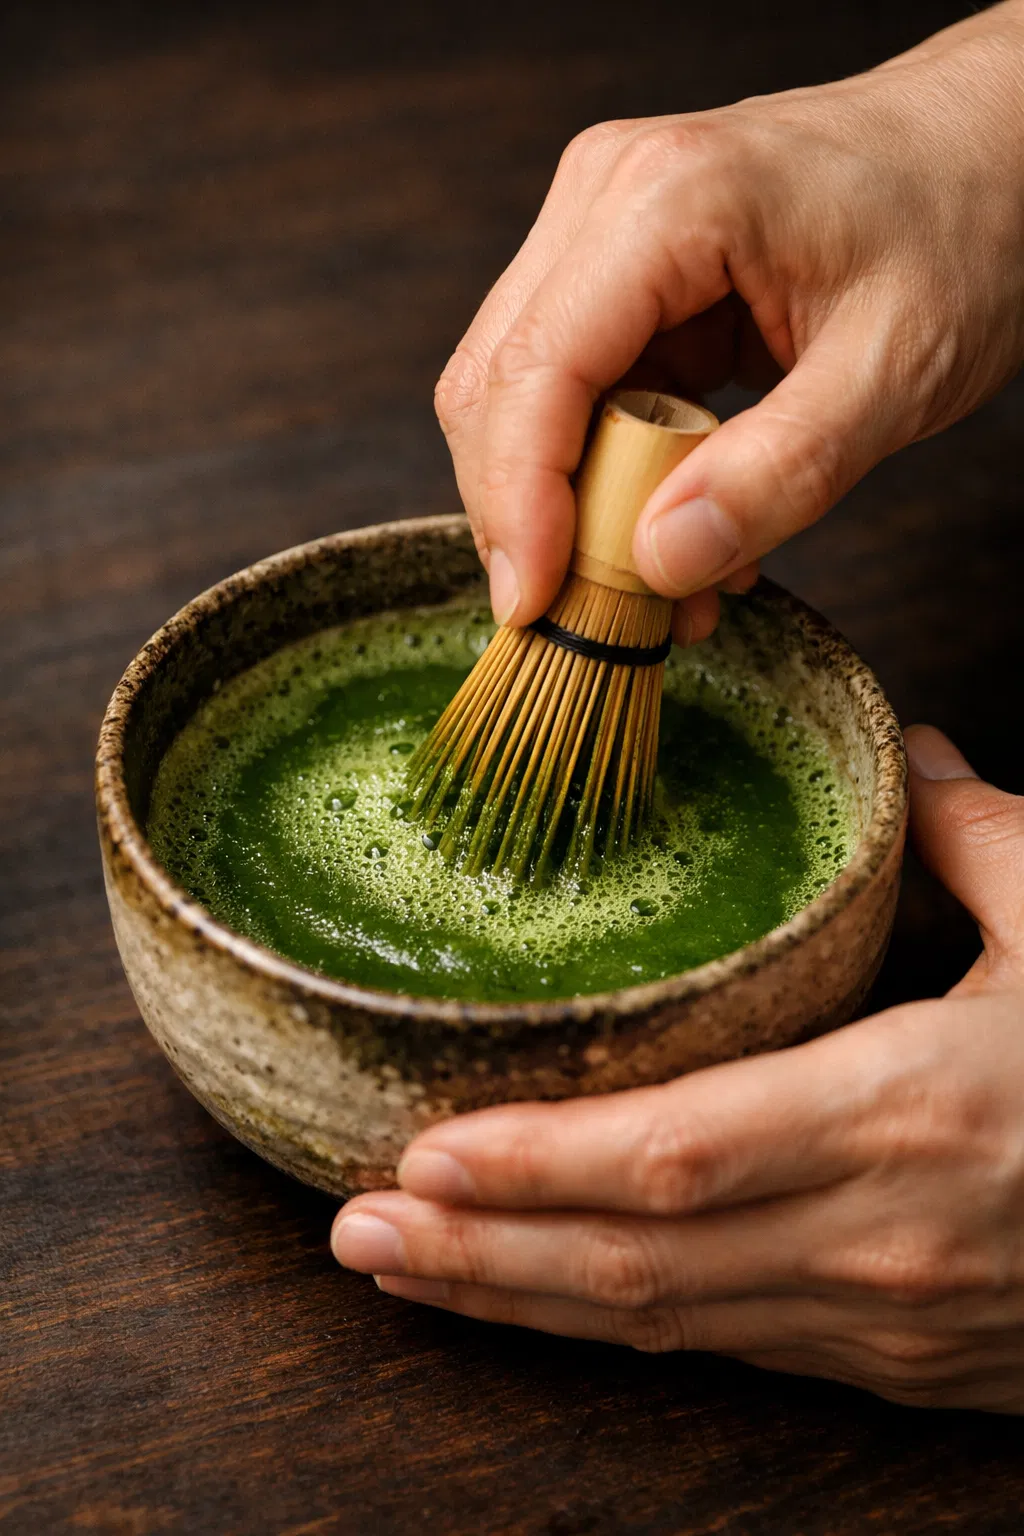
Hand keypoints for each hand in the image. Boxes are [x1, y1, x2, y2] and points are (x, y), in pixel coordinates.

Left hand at [333, 727, 1023, 1412]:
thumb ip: (983, 838)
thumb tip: (921, 756)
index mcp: (906, 1108)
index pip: (679, 1150)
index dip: (540, 1164)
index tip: (425, 1149)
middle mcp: (870, 1234)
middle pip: (638, 1257)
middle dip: (482, 1251)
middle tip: (355, 1227)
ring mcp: (877, 1318)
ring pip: (664, 1318)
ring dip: (521, 1302)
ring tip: (399, 1272)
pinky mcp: (893, 1361)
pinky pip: (725, 1343)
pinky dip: (615, 1322)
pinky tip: (541, 1297)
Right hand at [435, 3, 1023, 644]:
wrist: (991, 153)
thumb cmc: (962, 228)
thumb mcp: (897, 369)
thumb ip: (782, 474)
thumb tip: (659, 562)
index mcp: (669, 198)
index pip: (535, 370)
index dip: (519, 502)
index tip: (537, 607)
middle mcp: (608, 196)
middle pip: (498, 387)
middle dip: (535, 516)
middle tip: (604, 616)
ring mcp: (603, 228)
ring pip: (519, 399)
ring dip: (572, 508)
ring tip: (665, 587)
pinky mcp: (618, 272)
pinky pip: (574, 394)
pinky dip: (607, 478)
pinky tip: (676, 528)